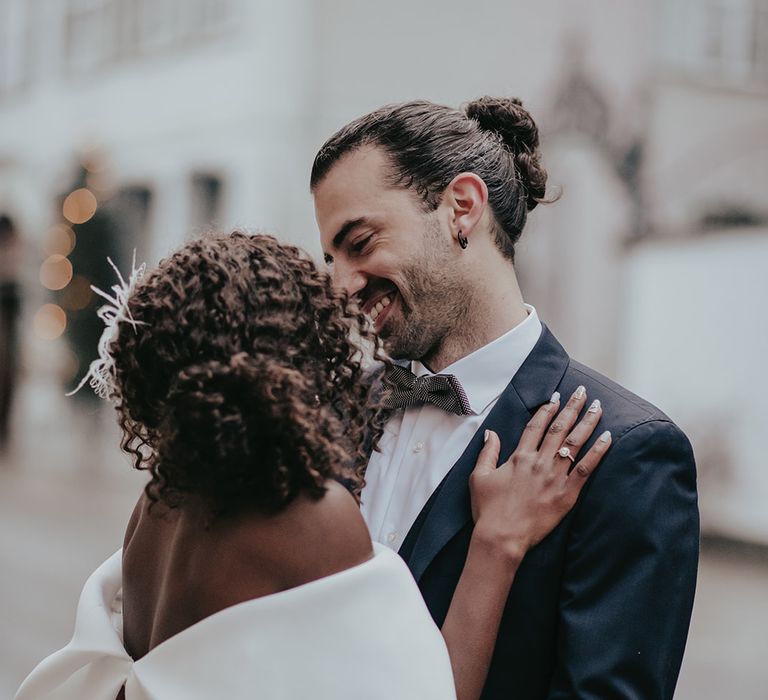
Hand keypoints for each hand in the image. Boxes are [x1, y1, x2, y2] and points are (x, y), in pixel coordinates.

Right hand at [469, 386, 611, 563]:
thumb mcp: (479, 477)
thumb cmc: (488, 509)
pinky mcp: (567, 494)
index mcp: (519, 457)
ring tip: (597, 406)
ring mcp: (555, 477)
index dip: (547, 409)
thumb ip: (488, 452)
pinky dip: (598, 452)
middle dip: (572, 408)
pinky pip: (586, 468)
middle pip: (559, 428)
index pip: (536, 426)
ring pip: (575, 443)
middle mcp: (539, 462)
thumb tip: (491, 433)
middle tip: (582, 392)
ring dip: (587, 422)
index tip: (556, 396)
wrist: (502, 537)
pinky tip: (607, 437)